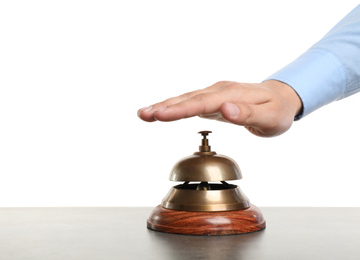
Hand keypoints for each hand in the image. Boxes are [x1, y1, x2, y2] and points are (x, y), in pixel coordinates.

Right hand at [137, 80, 301, 136]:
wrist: (282, 98)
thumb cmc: (276, 110)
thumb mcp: (270, 117)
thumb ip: (247, 115)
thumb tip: (225, 110)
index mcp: (231, 95)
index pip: (201, 103)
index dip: (179, 110)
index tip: (160, 115)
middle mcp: (219, 91)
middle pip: (187, 99)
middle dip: (164, 107)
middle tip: (143, 114)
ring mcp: (215, 94)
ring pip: (186, 100)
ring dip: (164, 107)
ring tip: (144, 114)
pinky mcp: (212, 99)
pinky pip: (190, 103)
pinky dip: (174, 108)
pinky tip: (162, 112)